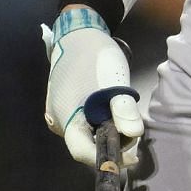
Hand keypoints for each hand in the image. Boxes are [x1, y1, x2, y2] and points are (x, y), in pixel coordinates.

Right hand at [43, 7, 141, 167]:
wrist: (78, 32)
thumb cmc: (95, 56)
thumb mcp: (114, 81)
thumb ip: (123, 109)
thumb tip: (133, 135)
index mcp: (65, 116)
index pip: (83, 152)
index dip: (108, 158)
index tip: (132, 156)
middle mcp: (57, 119)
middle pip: (85, 145)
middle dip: (111, 144)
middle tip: (132, 130)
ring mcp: (57, 112)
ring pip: (85, 134)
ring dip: (105, 132)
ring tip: (123, 116)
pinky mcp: (63, 105)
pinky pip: (81, 123)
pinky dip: (98, 123)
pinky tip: (110, 110)